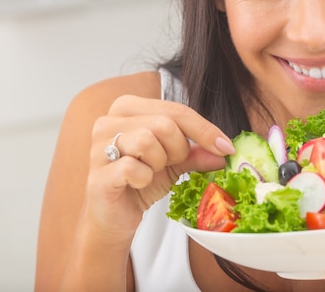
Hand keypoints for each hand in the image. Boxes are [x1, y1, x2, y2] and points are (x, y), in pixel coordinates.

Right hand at [83, 95, 231, 240]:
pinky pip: (132, 168)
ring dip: (160, 163)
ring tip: (151, 172)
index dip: (205, 129)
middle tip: (172, 164)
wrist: (115, 218)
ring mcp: (98, 146)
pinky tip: (138, 184)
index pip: (176, 109)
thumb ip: (199, 152)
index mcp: (129, 108)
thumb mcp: (176, 162)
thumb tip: (226, 150)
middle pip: (164, 123)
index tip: (226, 147)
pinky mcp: (97, 173)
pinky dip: (144, 179)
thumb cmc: (141, 181)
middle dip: (179, 149)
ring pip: (147, 140)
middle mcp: (109, 120)